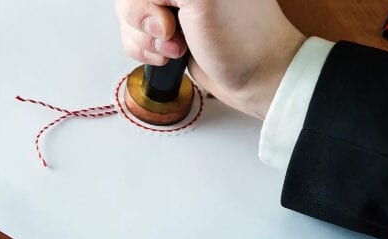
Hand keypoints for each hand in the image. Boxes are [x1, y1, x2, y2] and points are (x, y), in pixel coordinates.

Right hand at [116, 0, 307, 119]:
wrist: (258, 80)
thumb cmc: (245, 40)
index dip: (148, 0)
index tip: (167, 11)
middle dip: (143, 18)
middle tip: (171, 31)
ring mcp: (175, 7)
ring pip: (129, 14)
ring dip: (146, 38)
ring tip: (178, 47)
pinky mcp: (168, 30)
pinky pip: (134, 34)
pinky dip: (145, 49)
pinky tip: (172, 55)